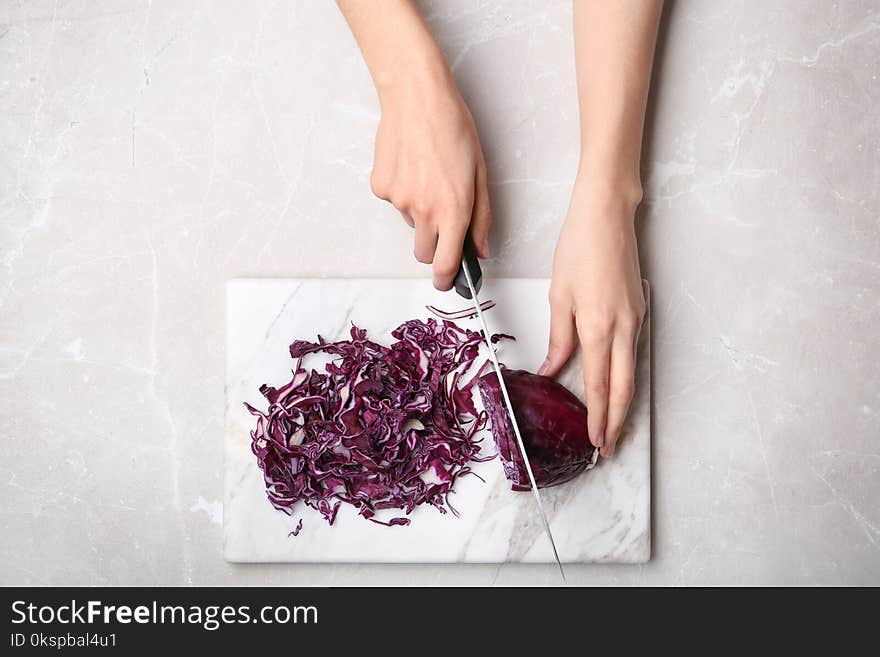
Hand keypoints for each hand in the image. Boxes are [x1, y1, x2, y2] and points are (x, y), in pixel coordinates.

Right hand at [369, 63, 490, 289]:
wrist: (416, 97)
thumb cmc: (453, 127)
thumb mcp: (479, 172)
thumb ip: (482, 217)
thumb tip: (479, 249)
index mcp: (454, 209)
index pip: (445, 263)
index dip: (446, 279)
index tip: (446, 282)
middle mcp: (424, 210)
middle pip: (424, 252)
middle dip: (434, 246)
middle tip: (442, 220)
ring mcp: (399, 200)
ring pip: (411, 223)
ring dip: (420, 212)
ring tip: (428, 175)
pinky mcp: (381, 187)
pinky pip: (395, 202)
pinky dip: (403, 191)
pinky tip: (411, 165)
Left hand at [539, 176, 644, 457]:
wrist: (608, 218)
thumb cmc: (579, 251)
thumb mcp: (559, 296)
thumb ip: (560, 338)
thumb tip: (551, 370)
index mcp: (599, 327)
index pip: (599, 384)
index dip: (599, 416)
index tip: (595, 441)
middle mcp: (624, 329)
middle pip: (624, 387)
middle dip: (618, 421)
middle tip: (609, 447)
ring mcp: (636, 320)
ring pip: (632, 372)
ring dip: (624, 402)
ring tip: (614, 426)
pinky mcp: (640, 311)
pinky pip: (633, 353)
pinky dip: (626, 377)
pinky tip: (618, 387)